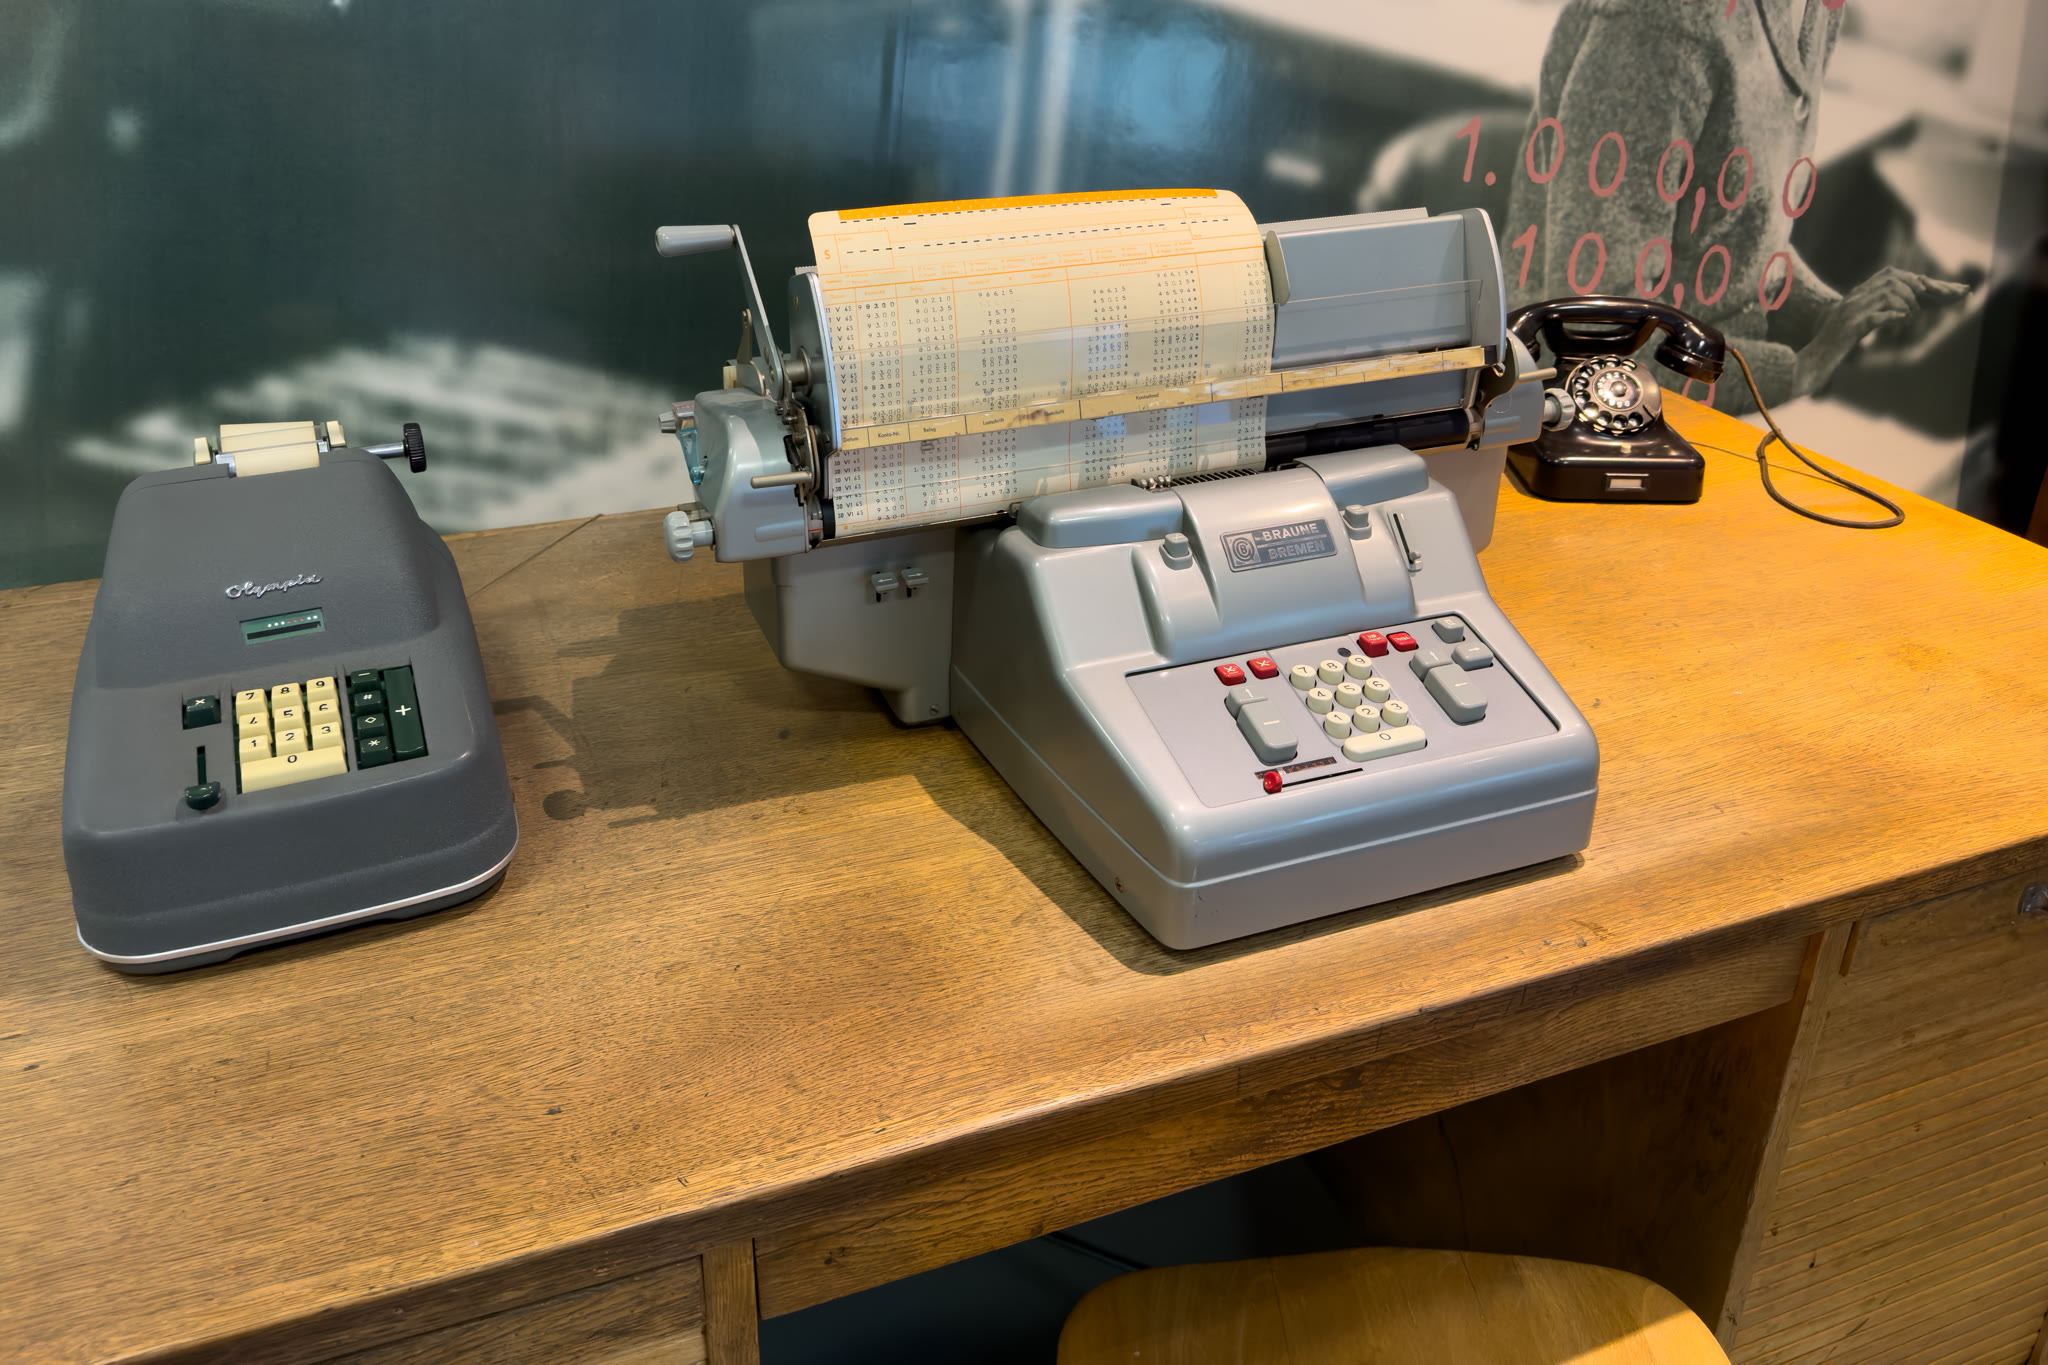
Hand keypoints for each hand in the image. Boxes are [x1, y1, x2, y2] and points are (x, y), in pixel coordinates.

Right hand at [1795, 267, 1970, 394]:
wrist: (1808, 366)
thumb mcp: (1852, 329)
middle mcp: (1851, 301)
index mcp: (1853, 298)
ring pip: (1887, 295)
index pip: (1886, 274)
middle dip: (1911, 290)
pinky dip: (1892, 317)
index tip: (1924, 289)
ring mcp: (1849, 315)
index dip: (1908, 278)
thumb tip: (1895, 313)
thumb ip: (1869, 316)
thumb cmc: (1830, 352)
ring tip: (1910, 317)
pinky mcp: (1848, 331)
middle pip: (1890, 280)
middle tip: (1920, 306)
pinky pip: (1875, 317)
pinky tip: (1900, 321)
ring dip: (1906, 305)